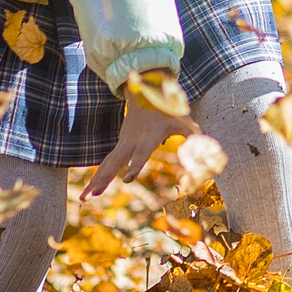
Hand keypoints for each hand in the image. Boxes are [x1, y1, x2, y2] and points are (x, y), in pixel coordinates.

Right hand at [82, 81, 190, 198]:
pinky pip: (107, 163)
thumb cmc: (167, 110)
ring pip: (107, 164)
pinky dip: (97, 177)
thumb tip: (206, 150)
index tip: (127, 179)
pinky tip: (90, 192)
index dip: (135, 166)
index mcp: (148, 136)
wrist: (144, 93)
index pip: (141, 154)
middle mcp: (132, 141)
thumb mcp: (182, 120)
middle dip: (104, 178)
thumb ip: (192, 135)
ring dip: (95, 181)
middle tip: (94, 194)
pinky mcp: (119, 146)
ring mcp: (123, 143)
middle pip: (115, 162)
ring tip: (84, 199)